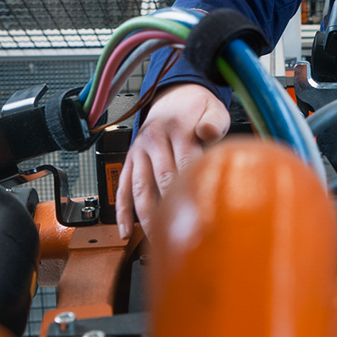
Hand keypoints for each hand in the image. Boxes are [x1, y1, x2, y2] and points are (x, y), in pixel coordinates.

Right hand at [116, 83, 229, 238]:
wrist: (174, 97)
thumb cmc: (196, 110)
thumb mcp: (213, 109)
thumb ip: (214, 122)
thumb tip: (209, 132)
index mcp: (177, 129)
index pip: (186, 161)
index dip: (193, 185)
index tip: (201, 210)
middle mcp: (153, 140)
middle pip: (162, 178)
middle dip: (171, 206)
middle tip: (182, 231)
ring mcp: (138, 151)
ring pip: (140, 188)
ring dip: (146, 216)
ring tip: (156, 239)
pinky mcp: (130, 160)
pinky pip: (122, 188)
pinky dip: (122, 212)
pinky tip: (127, 233)